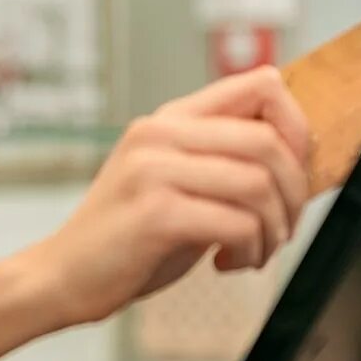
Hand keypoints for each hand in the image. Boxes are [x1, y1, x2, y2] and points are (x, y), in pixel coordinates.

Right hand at [22, 66, 311, 328]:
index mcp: (168, 120)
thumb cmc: (127, 236)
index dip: (297, 128)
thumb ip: (220, 159)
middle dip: (295, 193)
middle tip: (283, 227)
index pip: (261, 85)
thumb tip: (296, 152)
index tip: (295, 173)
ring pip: (259, 183)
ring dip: (275, 229)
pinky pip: (238, 223)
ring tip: (256, 251)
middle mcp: (159, 134)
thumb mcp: (173, 181)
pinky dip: (250, 251)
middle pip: (269, 140)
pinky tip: (227, 263)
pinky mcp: (155, 213)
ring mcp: (153, 171)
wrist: (63, 275)